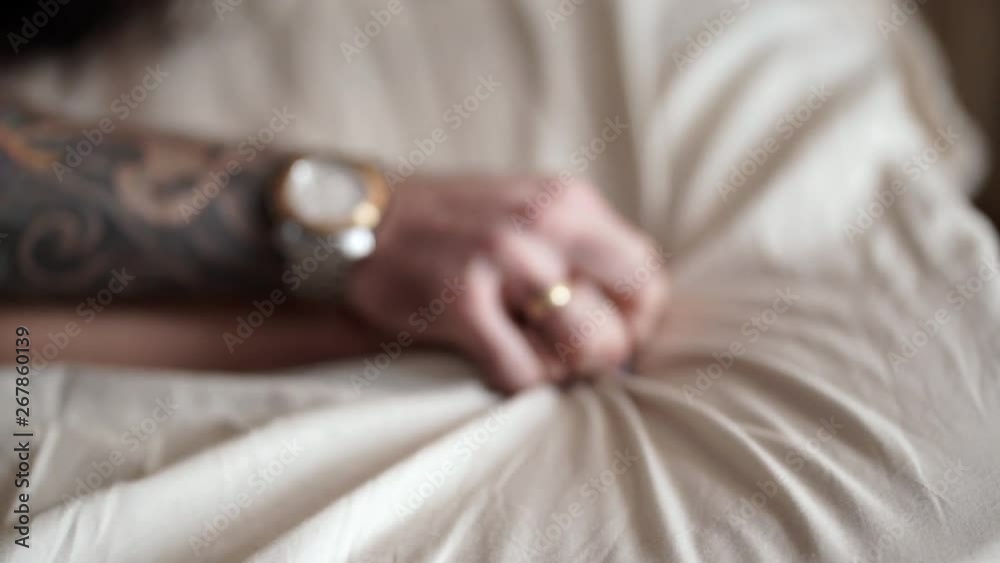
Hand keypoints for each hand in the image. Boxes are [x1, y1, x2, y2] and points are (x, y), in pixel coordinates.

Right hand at [346, 173, 668, 391]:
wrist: (358, 218)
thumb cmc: (448, 223)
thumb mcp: (526, 206)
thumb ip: (578, 245)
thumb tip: (628, 313)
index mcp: (568, 200)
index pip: (647, 271)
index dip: (637, 316)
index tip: (608, 331)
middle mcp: (545, 224)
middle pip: (632, 313)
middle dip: (611, 348)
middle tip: (573, 356)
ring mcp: (503, 260)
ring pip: (589, 346)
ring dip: (566, 369)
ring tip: (533, 357)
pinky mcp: (460, 301)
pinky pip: (523, 373)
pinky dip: (519, 381)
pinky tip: (496, 362)